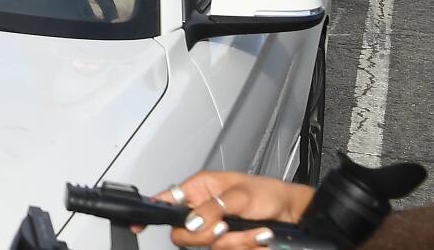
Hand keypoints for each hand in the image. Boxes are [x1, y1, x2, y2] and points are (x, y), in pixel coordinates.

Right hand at [157, 171, 312, 248]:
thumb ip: (213, 208)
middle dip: (207, 236)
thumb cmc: (269, 194)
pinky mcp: (231, 244)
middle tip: (224, 228)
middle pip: (184, 234)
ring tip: (256, 232)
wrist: (295, 215)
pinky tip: (258, 238)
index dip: (151, 212)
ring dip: (237, 242)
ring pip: (210, 247)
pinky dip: (245, 247)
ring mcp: (217, 230)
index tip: (138, 225)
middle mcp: (204, 211)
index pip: (166, 201)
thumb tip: (191, 222)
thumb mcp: (240, 195)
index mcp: (199, 189)